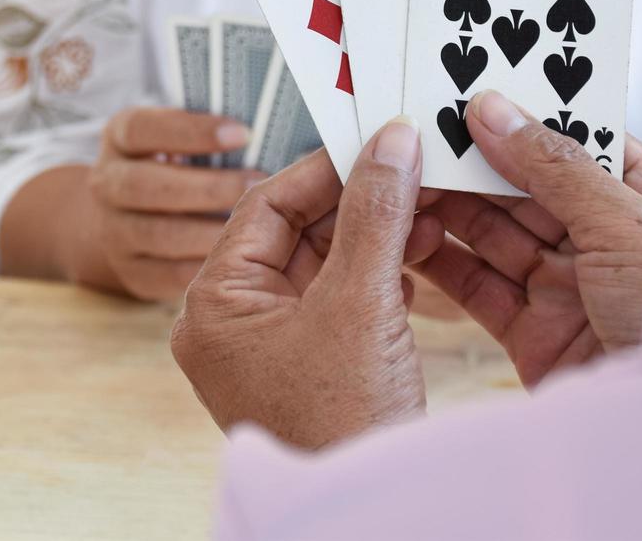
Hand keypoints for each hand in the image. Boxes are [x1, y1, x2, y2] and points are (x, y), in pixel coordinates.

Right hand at [70, 108, 260, 300]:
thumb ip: (209, 135)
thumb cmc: (172, 168)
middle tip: (256, 184)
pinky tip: (241, 258)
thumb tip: (261, 136)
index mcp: (120, 140)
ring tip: (256, 226)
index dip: (191, 131)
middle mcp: (108, 184)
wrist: (122, 222)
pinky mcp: (133, 274)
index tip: (242, 133)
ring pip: (158, 235)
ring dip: (210, 230)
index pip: (142, 129)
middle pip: (144, 186)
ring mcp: (115, 233)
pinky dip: (207, 265)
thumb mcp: (176, 140)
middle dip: (206, 187)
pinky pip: (170, 274)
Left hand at [171, 120, 444, 449]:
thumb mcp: (361, 302)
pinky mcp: (310, 365)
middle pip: (294, 231)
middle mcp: (231, 323)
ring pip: (323, 264)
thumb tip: (392, 139)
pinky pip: (339, 299)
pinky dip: (378, 275)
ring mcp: (270, 347)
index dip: (324, 167)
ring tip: (428, 212)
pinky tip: (419, 261)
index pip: (264, 205)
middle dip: (358, 201)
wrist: (380, 514)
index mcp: (213, 305)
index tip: (377, 138)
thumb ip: (375, 213)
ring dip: (375, 235)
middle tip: (412, 168)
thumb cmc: (346, 420)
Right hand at [415, 91, 641, 387]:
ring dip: (447, 205)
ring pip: (494, 233)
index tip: (465, 90)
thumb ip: (553, 166)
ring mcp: (570, 286)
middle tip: (417, 129)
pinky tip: (405, 231)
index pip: (578, 141)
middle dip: (472, 160)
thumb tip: (492, 109)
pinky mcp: (535, 332)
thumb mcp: (627, 224)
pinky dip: (441, 260)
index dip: (521, 117)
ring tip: (399, 173)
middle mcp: (610, 239)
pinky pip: (478, 286)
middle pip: (526, 186)